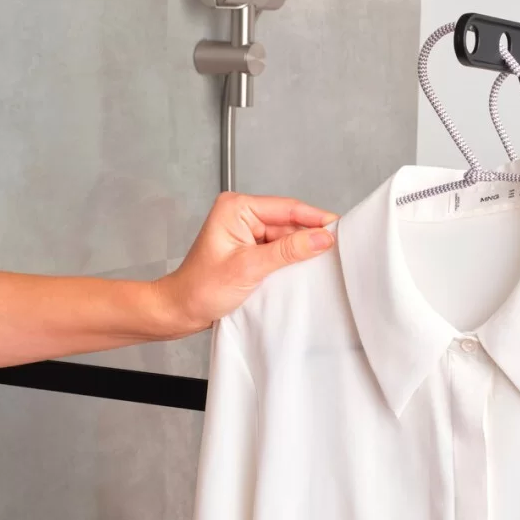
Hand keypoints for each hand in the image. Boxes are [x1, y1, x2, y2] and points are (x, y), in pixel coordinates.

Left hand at [154, 193, 335, 336]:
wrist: (180, 311)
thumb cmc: (199, 288)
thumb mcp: (248, 268)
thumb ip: (287, 251)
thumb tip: (321, 238)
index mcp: (236, 208)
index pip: (286, 208)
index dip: (315, 218)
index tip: (339, 228)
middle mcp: (242, 215)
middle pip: (289, 222)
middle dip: (310, 237)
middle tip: (337, 250)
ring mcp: (247, 232)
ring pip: (287, 237)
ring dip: (302, 250)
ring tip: (323, 262)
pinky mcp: (251, 249)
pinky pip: (280, 250)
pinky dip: (292, 260)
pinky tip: (304, 268)